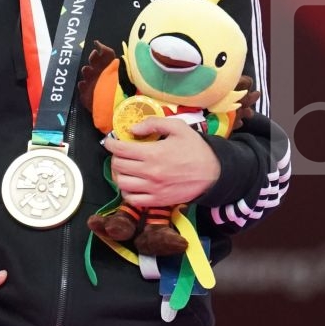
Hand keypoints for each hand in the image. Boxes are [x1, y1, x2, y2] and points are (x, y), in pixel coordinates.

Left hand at [103, 117, 220, 207]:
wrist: (213, 173)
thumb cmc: (196, 148)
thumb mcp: (178, 127)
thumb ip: (154, 124)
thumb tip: (132, 129)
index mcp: (153, 153)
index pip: (120, 149)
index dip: (111, 144)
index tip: (111, 141)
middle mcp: (149, 172)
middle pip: (118, 166)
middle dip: (115, 157)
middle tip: (120, 153)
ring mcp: (152, 189)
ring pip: (122, 183)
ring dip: (119, 174)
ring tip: (125, 168)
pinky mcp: (157, 201)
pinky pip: (132, 200)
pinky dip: (127, 192)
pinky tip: (132, 184)